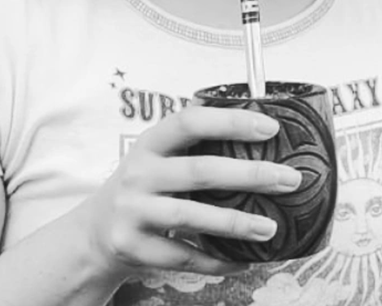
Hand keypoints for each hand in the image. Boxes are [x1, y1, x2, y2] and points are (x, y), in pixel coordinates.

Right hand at [74, 106, 302, 279]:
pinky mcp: (133, 247)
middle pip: (200, 171)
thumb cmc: (142, 186)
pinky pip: (183, 256)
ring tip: (270, 227)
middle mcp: (139, 173)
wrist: (94, 232)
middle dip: (250, 174)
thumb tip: (256, 131)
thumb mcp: (157, 157)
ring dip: (236, 222)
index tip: (268, 127)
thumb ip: (193, 145)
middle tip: (288, 179)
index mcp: (150, 143)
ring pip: (192, 217)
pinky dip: (216, 260)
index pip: (190, 122)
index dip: (230, 122)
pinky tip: (243, 259)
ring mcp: (134, 211)